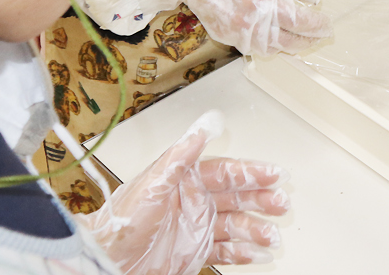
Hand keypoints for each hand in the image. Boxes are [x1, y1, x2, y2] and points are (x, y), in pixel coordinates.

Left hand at [81, 112, 286, 274]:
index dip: (252, 172)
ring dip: (256, 229)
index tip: (274, 174)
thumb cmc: (122, 221)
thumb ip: (180, 156)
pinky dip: (243, 253)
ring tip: (272, 237)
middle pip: (237, 198)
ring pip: (236, 225)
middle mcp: (196, 201)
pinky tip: (258, 254)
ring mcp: (197, 226)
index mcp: (187, 179)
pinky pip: (225, 250)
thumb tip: (202, 128)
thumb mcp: (152, 184)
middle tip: (282, 204)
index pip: (227, 172)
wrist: (106, 259)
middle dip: (262, 200)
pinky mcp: (195, 251)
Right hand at [141, 0, 331, 55]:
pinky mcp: (226, 36)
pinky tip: (278, 35)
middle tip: (320, 35)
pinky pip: (254, 47)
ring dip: (290, 45)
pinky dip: (270, 44)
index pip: (298, 20)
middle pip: (288, 41)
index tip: (327, 24)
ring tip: (303, 37)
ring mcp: (236, 32)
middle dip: (308, 40)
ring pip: (271, 48)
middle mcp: (249, 20)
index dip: (316, 25)